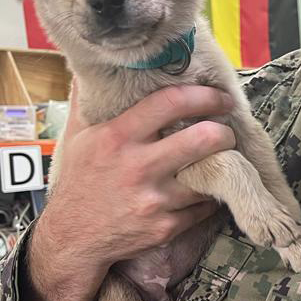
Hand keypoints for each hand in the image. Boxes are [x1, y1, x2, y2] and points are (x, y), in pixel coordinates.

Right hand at [43, 78, 236, 269]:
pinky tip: (204, 190)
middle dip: (224, 132)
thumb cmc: (81, 181)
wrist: (73, 237)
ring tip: (220, 161)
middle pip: (203, 139)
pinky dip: (208, 198)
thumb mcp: (79, 136)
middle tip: (227, 132)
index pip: (171, 103)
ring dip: (220, 168)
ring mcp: (154, 200)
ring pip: (209, 176)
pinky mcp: (165, 228)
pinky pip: (203, 208)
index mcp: (118, 137)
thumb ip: (91, 99)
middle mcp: (138, 166)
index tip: (220, 96)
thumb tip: (93, 63)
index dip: (204, 95)